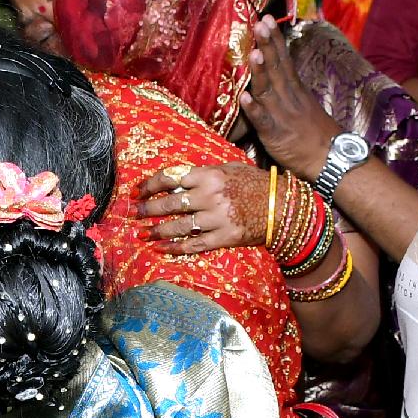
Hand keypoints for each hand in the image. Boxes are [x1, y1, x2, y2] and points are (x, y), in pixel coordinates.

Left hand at [131, 163, 271, 255]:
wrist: (282, 206)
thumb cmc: (255, 184)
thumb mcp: (230, 168)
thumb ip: (203, 174)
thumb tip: (175, 179)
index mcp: (209, 175)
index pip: (170, 178)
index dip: (149, 186)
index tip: (137, 192)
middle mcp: (210, 196)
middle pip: (170, 203)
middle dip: (148, 210)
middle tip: (134, 214)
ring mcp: (217, 218)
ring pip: (178, 226)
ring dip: (157, 231)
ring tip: (143, 233)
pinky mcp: (224, 238)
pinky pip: (194, 244)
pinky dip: (175, 247)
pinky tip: (161, 248)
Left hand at [240, 19, 340, 182]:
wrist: (330, 158)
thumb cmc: (315, 133)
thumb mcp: (304, 104)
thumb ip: (288, 89)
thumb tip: (276, 74)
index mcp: (295, 89)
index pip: (283, 59)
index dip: (275, 39)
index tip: (267, 18)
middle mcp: (287, 97)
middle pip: (276, 67)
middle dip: (268, 45)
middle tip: (260, 23)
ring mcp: (281, 114)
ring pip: (268, 89)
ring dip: (260, 71)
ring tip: (254, 52)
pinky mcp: (274, 133)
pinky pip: (262, 119)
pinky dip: (253, 108)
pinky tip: (243, 96)